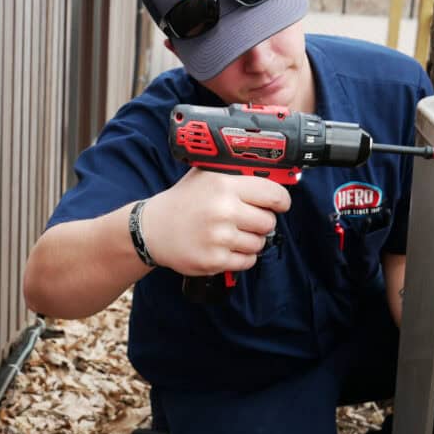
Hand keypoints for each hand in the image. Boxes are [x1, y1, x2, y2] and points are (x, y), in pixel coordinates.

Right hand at [139, 168, 290, 275]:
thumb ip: (238, 173)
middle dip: (263, 221)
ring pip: (259, 243)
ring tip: (233, 232)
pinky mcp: (214, 260)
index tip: (280, 203)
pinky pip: (247, 261)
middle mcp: (223, 210)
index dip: (281, 200)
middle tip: (248, 219)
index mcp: (224, 185)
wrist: (153, 229)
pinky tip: (226, 246)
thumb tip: (275, 174)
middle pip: (269, 222)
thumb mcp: (207, 175)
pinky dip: (242, 256)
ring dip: (252, 240)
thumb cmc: (184, 201)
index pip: (273, 194)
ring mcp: (218, 237)